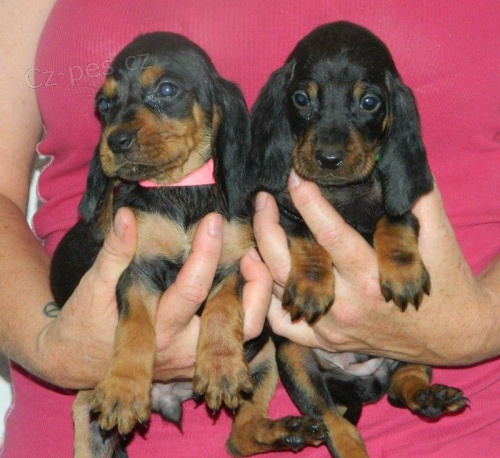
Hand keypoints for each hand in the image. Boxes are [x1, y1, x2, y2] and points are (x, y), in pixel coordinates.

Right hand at [39, 209, 271, 388]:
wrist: (78, 362)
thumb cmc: (85, 322)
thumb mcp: (93, 286)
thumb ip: (114, 252)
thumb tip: (128, 216)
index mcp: (156, 329)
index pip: (192, 289)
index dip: (206, 253)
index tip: (214, 220)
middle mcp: (183, 348)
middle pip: (239, 322)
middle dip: (254, 281)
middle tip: (251, 248)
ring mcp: (196, 357)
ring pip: (247, 332)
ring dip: (258, 296)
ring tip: (252, 261)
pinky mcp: (200, 358)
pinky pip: (237, 334)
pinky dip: (248, 305)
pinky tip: (244, 279)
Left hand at [254, 172, 498, 365]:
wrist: (453, 333)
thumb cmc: (445, 281)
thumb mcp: (438, 236)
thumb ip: (416, 199)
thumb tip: (391, 163)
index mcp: (373, 276)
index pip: (330, 234)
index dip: (308, 202)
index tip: (293, 177)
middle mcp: (346, 304)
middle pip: (291, 265)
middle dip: (268, 227)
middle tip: (262, 200)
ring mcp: (332, 326)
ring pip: (280, 292)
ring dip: (260, 258)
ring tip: (257, 228)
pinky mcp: (327, 340)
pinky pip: (283, 324)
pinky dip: (266, 300)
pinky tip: (262, 272)